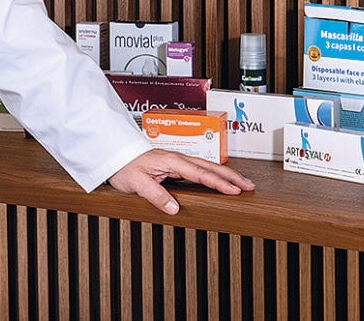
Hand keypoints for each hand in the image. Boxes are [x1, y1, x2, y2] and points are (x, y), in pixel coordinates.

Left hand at [107, 149, 253, 214]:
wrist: (114, 155)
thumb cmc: (124, 167)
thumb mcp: (136, 183)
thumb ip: (155, 194)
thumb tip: (174, 208)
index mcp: (171, 160)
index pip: (200, 173)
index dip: (218, 182)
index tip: (234, 191)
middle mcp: (177, 159)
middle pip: (210, 167)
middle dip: (231, 177)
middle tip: (250, 186)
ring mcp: (177, 162)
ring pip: (206, 167)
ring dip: (225, 175)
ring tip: (242, 185)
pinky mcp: (175, 166)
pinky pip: (199, 170)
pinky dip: (214, 175)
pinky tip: (220, 183)